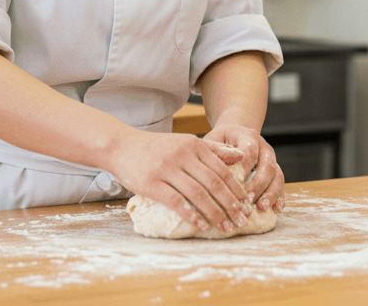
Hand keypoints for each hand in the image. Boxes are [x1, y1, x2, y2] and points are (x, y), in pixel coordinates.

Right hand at [106, 131, 255, 233]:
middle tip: (242, 220)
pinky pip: (176, 202)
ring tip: (226, 227)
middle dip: (231, 204)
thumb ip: (213, 149)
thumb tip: (241, 156)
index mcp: (193, 145)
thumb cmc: (156, 147)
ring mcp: (166, 169)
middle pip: (214, 182)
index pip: (222, 169)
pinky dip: (191, 214)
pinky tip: (201, 225)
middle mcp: (182, 155)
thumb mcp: (185, 141)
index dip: (236, 189)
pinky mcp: (152, 183)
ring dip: (215, 213)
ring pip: (198, 194)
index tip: (247, 205)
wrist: (121, 146)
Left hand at [203, 124, 284, 212]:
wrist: (233, 136)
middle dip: (258, 185)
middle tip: (248, 200)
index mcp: (248, 137)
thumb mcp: (213, 141)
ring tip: (261, 208)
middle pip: (267, 166)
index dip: (244, 169)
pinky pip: (281, 185)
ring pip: (277, 176)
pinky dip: (280, 198)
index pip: (249, 152)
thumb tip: (212, 171)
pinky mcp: (275, 172)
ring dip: (271, 193)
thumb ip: (213, 152)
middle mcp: (264, 148)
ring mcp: (272, 160)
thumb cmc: (219, 142)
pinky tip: (276, 210)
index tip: (235, 185)